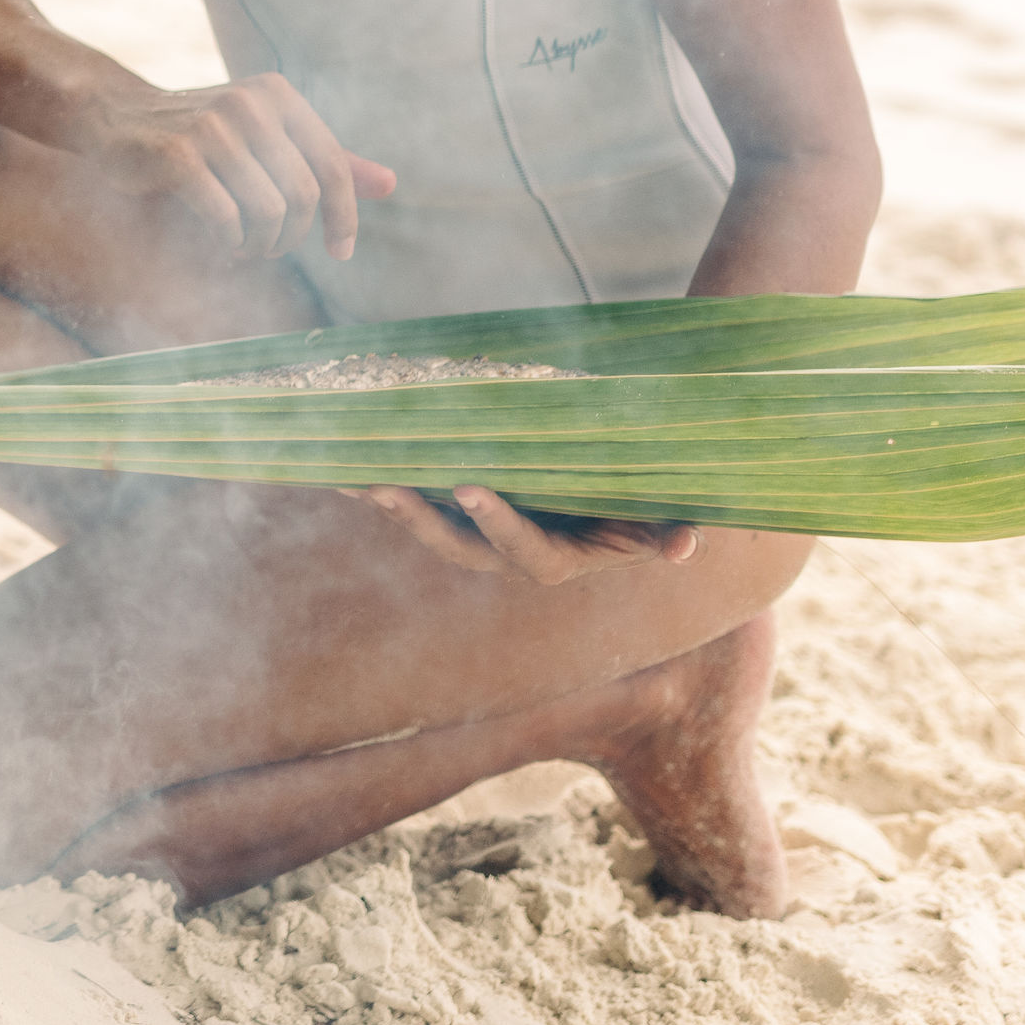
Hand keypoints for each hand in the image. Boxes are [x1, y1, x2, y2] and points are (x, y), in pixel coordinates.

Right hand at [90, 74, 396, 267]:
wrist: (111, 115)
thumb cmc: (196, 131)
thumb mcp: (264, 136)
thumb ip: (322, 158)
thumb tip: (391, 184)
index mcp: (278, 95)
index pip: (334, 166)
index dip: (345, 217)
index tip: (340, 252)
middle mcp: (250, 104)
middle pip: (304, 195)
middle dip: (293, 237)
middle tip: (271, 249)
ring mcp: (212, 127)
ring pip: (268, 212)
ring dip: (260, 245)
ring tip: (244, 246)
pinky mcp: (177, 154)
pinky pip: (226, 218)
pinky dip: (230, 243)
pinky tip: (222, 242)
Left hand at [360, 483, 700, 584]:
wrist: (616, 504)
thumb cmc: (640, 507)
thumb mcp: (658, 518)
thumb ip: (668, 531)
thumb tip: (688, 547)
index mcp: (558, 557)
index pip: (524, 549)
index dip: (497, 522)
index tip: (470, 488)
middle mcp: (510, 551)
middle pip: (458, 548)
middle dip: (421, 520)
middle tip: (385, 488)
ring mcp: (480, 534)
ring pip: (427, 525)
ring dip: (388, 504)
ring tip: (346, 476)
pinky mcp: (457, 510)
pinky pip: (414, 500)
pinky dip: (377, 487)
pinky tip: (337, 467)